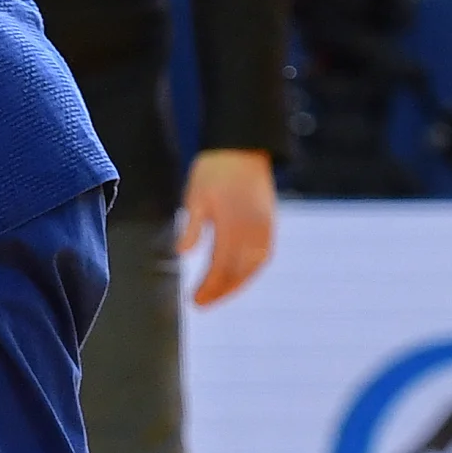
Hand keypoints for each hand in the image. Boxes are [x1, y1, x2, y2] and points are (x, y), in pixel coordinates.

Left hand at [176, 148, 277, 307]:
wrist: (242, 148)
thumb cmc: (213, 171)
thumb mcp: (195, 195)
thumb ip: (191, 225)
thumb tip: (182, 253)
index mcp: (232, 222)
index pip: (221, 265)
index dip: (208, 286)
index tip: (194, 300)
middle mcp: (253, 229)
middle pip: (239, 271)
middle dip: (221, 291)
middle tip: (202, 304)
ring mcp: (265, 227)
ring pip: (254, 267)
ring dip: (237, 285)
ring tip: (218, 295)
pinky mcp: (270, 224)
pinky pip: (263, 256)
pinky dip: (250, 271)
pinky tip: (237, 278)